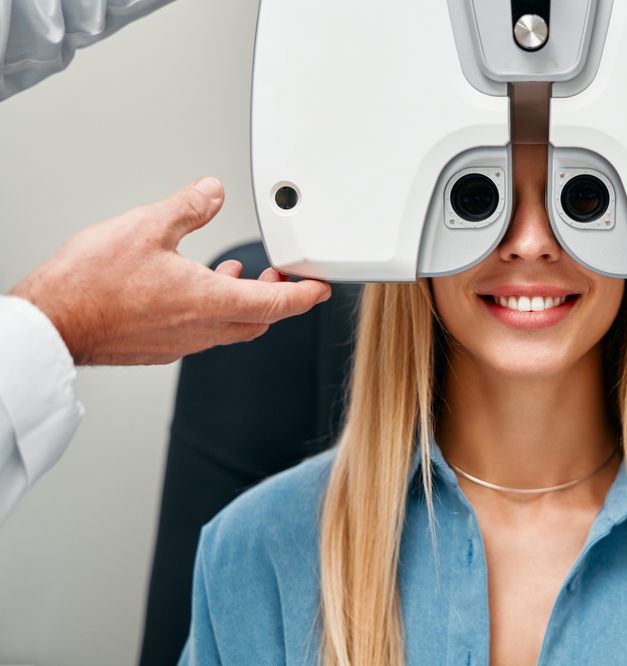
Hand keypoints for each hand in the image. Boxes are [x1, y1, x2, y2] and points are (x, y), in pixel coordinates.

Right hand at [7, 178, 331, 364]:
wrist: (51, 324)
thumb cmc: (91, 285)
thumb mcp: (148, 227)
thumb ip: (189, 207)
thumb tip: (212, 192)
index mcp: (210, 303)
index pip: (278, 305)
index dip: (306, 296)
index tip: (321, 289)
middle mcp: (201, 331)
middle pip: (259, 321)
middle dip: (278, 299)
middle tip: (282, 278)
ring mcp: (179, 343)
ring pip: (230, 328)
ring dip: (243, 303)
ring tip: (238, 276)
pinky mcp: (158, 348)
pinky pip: (201, 333)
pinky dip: (212, 311)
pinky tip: (194, 289)